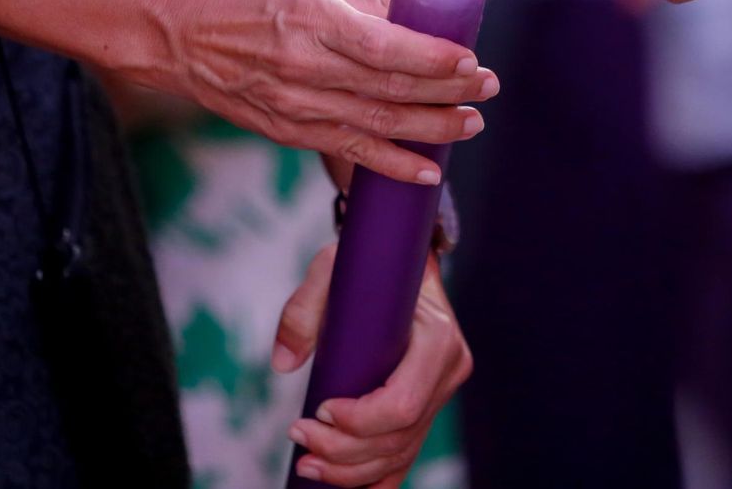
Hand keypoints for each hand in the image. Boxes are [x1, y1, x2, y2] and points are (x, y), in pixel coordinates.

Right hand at [154, 0, 497, 184]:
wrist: (186, 42)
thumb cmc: (254, 6)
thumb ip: (370, 7)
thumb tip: (426, 18)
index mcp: (313, 21)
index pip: (386, 47)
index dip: (434, 59)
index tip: (471, 60)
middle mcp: (305, 68)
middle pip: (391, 88)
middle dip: (448, 92)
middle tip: (488, 89)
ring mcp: (297, 106)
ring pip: (378, 125)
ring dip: (432, 129)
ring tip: (471, 124)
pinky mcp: (291, 134)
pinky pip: (351, 153)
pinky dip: (393, 165)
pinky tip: (428, 171)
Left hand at [274, 246, 470, 488]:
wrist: (399, 266)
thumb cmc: (369, 264)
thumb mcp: (334, 267)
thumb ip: (304, 308)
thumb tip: (283, 362)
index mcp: (439, 336)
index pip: (404, 403)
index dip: (360, 420)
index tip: (320, 409)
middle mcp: (448, 370)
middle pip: (399, 436)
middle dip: (345, 450)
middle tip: (299, 436)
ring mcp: (440, 394)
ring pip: (399, 453)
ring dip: (351, 471)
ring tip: (307, 462)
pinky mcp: (427, 408)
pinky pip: (404, 457)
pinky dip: (374, 480)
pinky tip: (341, 484)